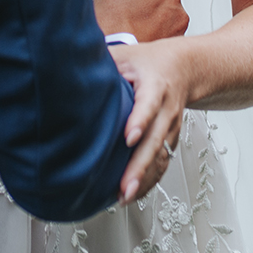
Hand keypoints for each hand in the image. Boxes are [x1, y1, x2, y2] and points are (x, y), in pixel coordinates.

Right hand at [93, 0, 190, 43]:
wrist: (107, 54)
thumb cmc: (112, 17)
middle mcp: (179, 12)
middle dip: (161, 0)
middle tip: (136, 6)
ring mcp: (176, 33)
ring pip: (171, 18)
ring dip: (159, 18)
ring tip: (134, 22)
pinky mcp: (169, 49)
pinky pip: (167, 37)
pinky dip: (156, 35)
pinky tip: (138, 35)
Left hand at [108, 39, 191, 202]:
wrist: (184, 68)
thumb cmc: (150, 62)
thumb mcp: (125, 55)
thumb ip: (102, 62)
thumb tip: (68, 65)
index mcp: (155, 86)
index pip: (149, 104)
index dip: (140, 121)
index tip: (129, 138)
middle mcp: (166, 109)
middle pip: (155, 140)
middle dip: (139, 165)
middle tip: (124, 186)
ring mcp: (170, 127)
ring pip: (160, 156)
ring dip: (143, 179)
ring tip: (124, 196)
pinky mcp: (170, 140)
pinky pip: (162, 163)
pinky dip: (149, 181)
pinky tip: (133, 193)